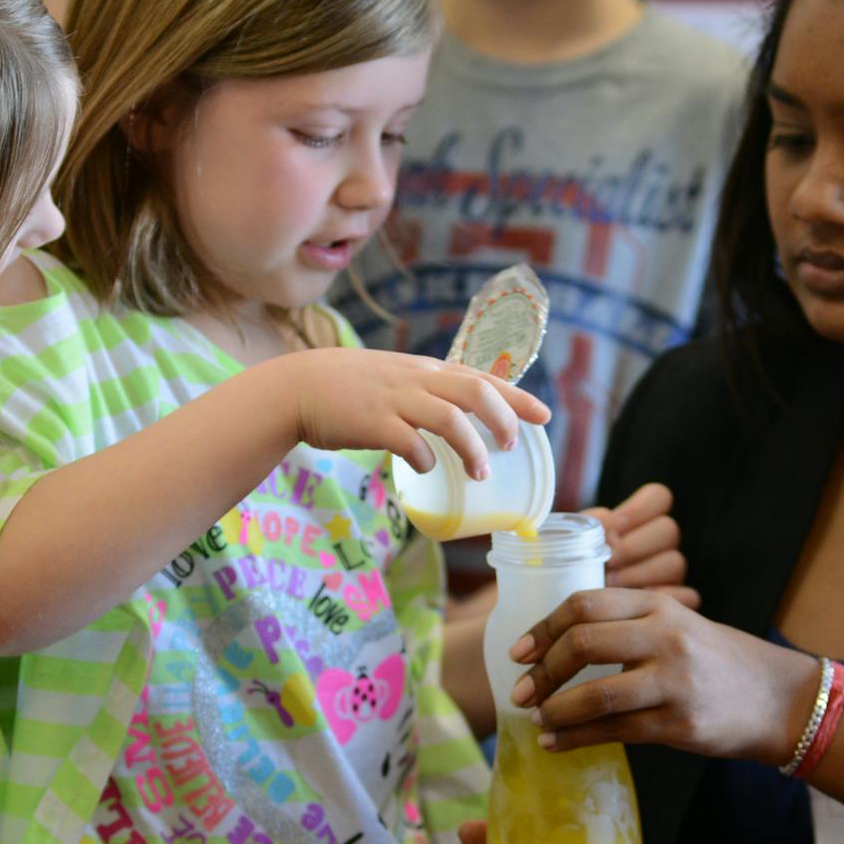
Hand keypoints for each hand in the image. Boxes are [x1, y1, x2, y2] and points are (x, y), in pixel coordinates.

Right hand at [275, 350, 549, 478]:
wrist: (298, 386)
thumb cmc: (348, 388)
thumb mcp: (394, 378)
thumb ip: (424, 392)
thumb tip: (457, 420)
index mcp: (425, 370)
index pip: (482, 377)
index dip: (517, 397)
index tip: (545, 416)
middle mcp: (416, 379)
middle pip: (475, 392)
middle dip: (504, 419)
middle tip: (512, 446)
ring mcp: (395, 399)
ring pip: (449, 418)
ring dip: (472, 448)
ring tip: (481, 473)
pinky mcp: (372, 422)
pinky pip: (409, 441)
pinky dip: (425, 457)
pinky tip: (427, 467)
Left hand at [508, 588, 807, 764]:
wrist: (780, 699)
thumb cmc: (719, 662)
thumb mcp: (678, 625)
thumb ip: (629, 625)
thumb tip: (560, 643)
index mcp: (659, 606)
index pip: (585, 603)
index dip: (543, 627)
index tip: (518, 651)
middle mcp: (666, 638)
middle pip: (582, 642)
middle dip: (542, 670)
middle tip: (520, 691)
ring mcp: (674, 681)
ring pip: (595, 693)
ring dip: (555, 709)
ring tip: (537, 719)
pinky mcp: (680, 724)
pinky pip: (615, 731)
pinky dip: (577, 739)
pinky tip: (557, 744)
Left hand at [581, 483, 698, 608]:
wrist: (578, 619)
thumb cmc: (573, 573)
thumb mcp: (575, 544)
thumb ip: (589, 528)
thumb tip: (602, 526)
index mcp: (640, 521)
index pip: (658, 497)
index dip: (638, 509)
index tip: (612, 529)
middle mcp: (661, 545)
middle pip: (668, 530)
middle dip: (632, 548)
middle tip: (606, 564)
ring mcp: (672, 575)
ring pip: (675, 562)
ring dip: (640, 575)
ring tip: (609, 587)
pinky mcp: (681, 604)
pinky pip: (686, 596)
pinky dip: (659, 600)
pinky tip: (632, 609)